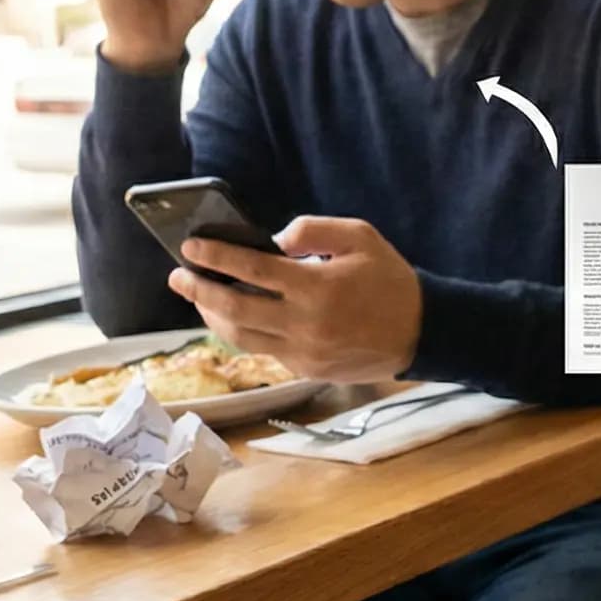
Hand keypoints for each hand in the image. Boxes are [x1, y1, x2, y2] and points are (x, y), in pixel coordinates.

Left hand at [167, 217, 423, 383]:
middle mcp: (305, 324)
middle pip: (234, 309)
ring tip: (198, 296)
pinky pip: (264, 350)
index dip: (215, 257)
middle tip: (178, 275)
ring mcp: (304, 352)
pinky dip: (243, 332)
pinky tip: (233, 317)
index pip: (251, 270)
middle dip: (199, 290)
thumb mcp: (361, 237)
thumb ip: (314, 230)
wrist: (422, 331)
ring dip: (213, 316)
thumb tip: (274, 240)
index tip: (189, 247)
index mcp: (318, 287)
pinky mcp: (307, 369)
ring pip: (241, 337)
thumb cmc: (391, 279)